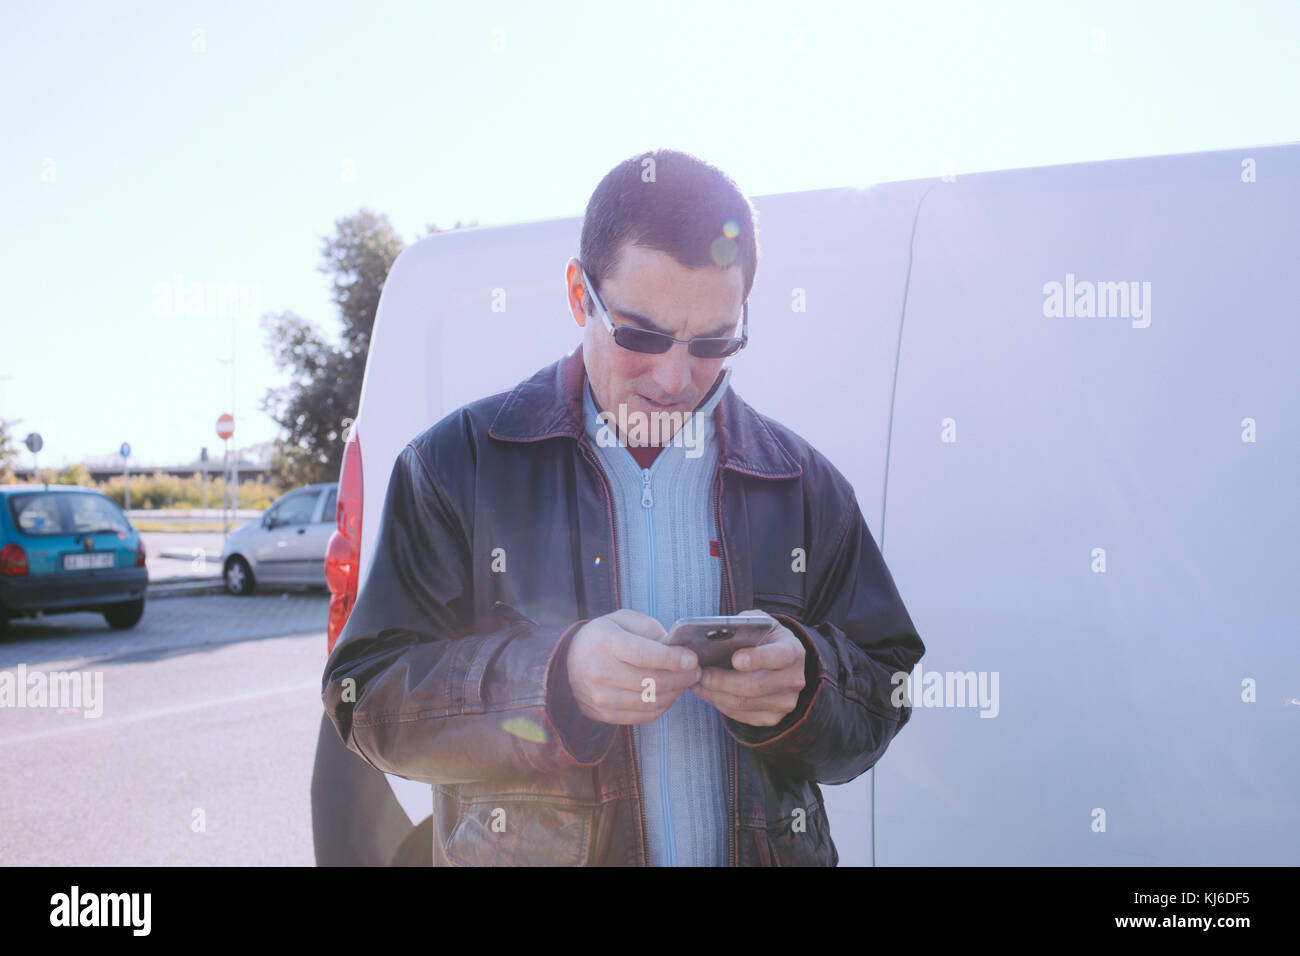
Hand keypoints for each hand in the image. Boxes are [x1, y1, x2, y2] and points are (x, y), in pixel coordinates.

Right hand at [567, 609, 700, 724]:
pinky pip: (643, 716)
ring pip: (651, 701)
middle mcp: (600, 672)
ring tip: (683, 682)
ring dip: (675, 693)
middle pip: (652, 681)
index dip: (673, 659)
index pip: (645, 655)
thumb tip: (676, 648)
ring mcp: (601, 697)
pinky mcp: (603, 714)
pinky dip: (662, 706)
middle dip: (681, 677)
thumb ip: (650, 630)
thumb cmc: (601, 637)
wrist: (567, 661)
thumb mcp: (622, 620)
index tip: (692, 659)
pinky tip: (668, 694)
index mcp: (605, 643)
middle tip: (695, 671)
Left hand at [692, 610, 805, 727]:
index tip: (735, 659)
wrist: (779, 660)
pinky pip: (741, 715)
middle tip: (701, 674)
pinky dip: (720, 704)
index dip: (757, 659)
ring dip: (716, 694)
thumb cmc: (763, 638)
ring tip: (697, 683)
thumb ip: (742, 625)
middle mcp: (793, 679)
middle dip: (723, 681)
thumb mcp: (758, 623)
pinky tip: (708, 693)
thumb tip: (717, 634)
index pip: (779, 656)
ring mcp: (785, 702)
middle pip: (756, 686)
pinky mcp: (773, 717)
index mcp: (792, 651)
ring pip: (744, 703)